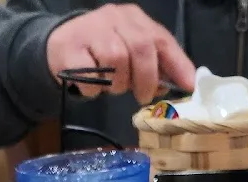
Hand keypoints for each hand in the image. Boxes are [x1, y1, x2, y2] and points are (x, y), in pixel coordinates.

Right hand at [46, 5, 194, 104]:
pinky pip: (91, 75)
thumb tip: (177, 84)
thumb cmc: (101, 51)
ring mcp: (91, 30)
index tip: (188, 86)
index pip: (161, 38)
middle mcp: (115, 18)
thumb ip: (153, 63)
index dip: (177, 64)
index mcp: (134, 18)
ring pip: (116, 59)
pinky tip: (93, 86)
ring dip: (118, 83)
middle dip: (146, 78)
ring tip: (113, 87)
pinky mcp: (70, 49)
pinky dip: (95, 88)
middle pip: (141, 48)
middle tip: (143, 97)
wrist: (59, 44)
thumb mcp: (130, 50)